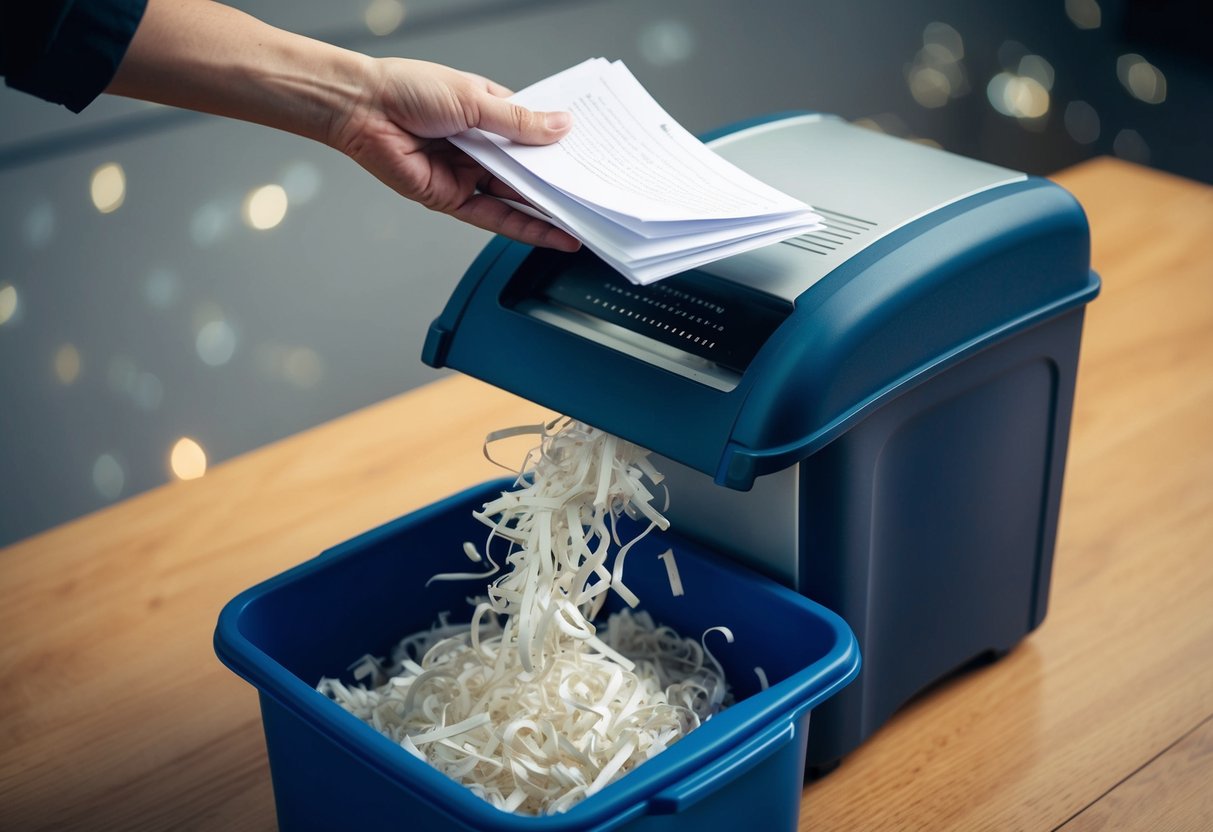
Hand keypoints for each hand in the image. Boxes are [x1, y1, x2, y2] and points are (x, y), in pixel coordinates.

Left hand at [329, 58, 580, 251]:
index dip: (560, 144)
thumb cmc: (407, 90)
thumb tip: (560, 127)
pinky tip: (554, 235)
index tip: (592, 154)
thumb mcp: (473, 99)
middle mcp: (480, 146)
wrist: (362, 110)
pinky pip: (496, 219)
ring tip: (586, 218)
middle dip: (561, 181)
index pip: (534, 133)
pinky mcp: (454, 200)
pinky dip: (527, 228)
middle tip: (597, 192)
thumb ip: (518, 122)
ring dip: (550, 209)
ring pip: (517, 197)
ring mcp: (468, 175)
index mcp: (488, 113)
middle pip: (528, 169)